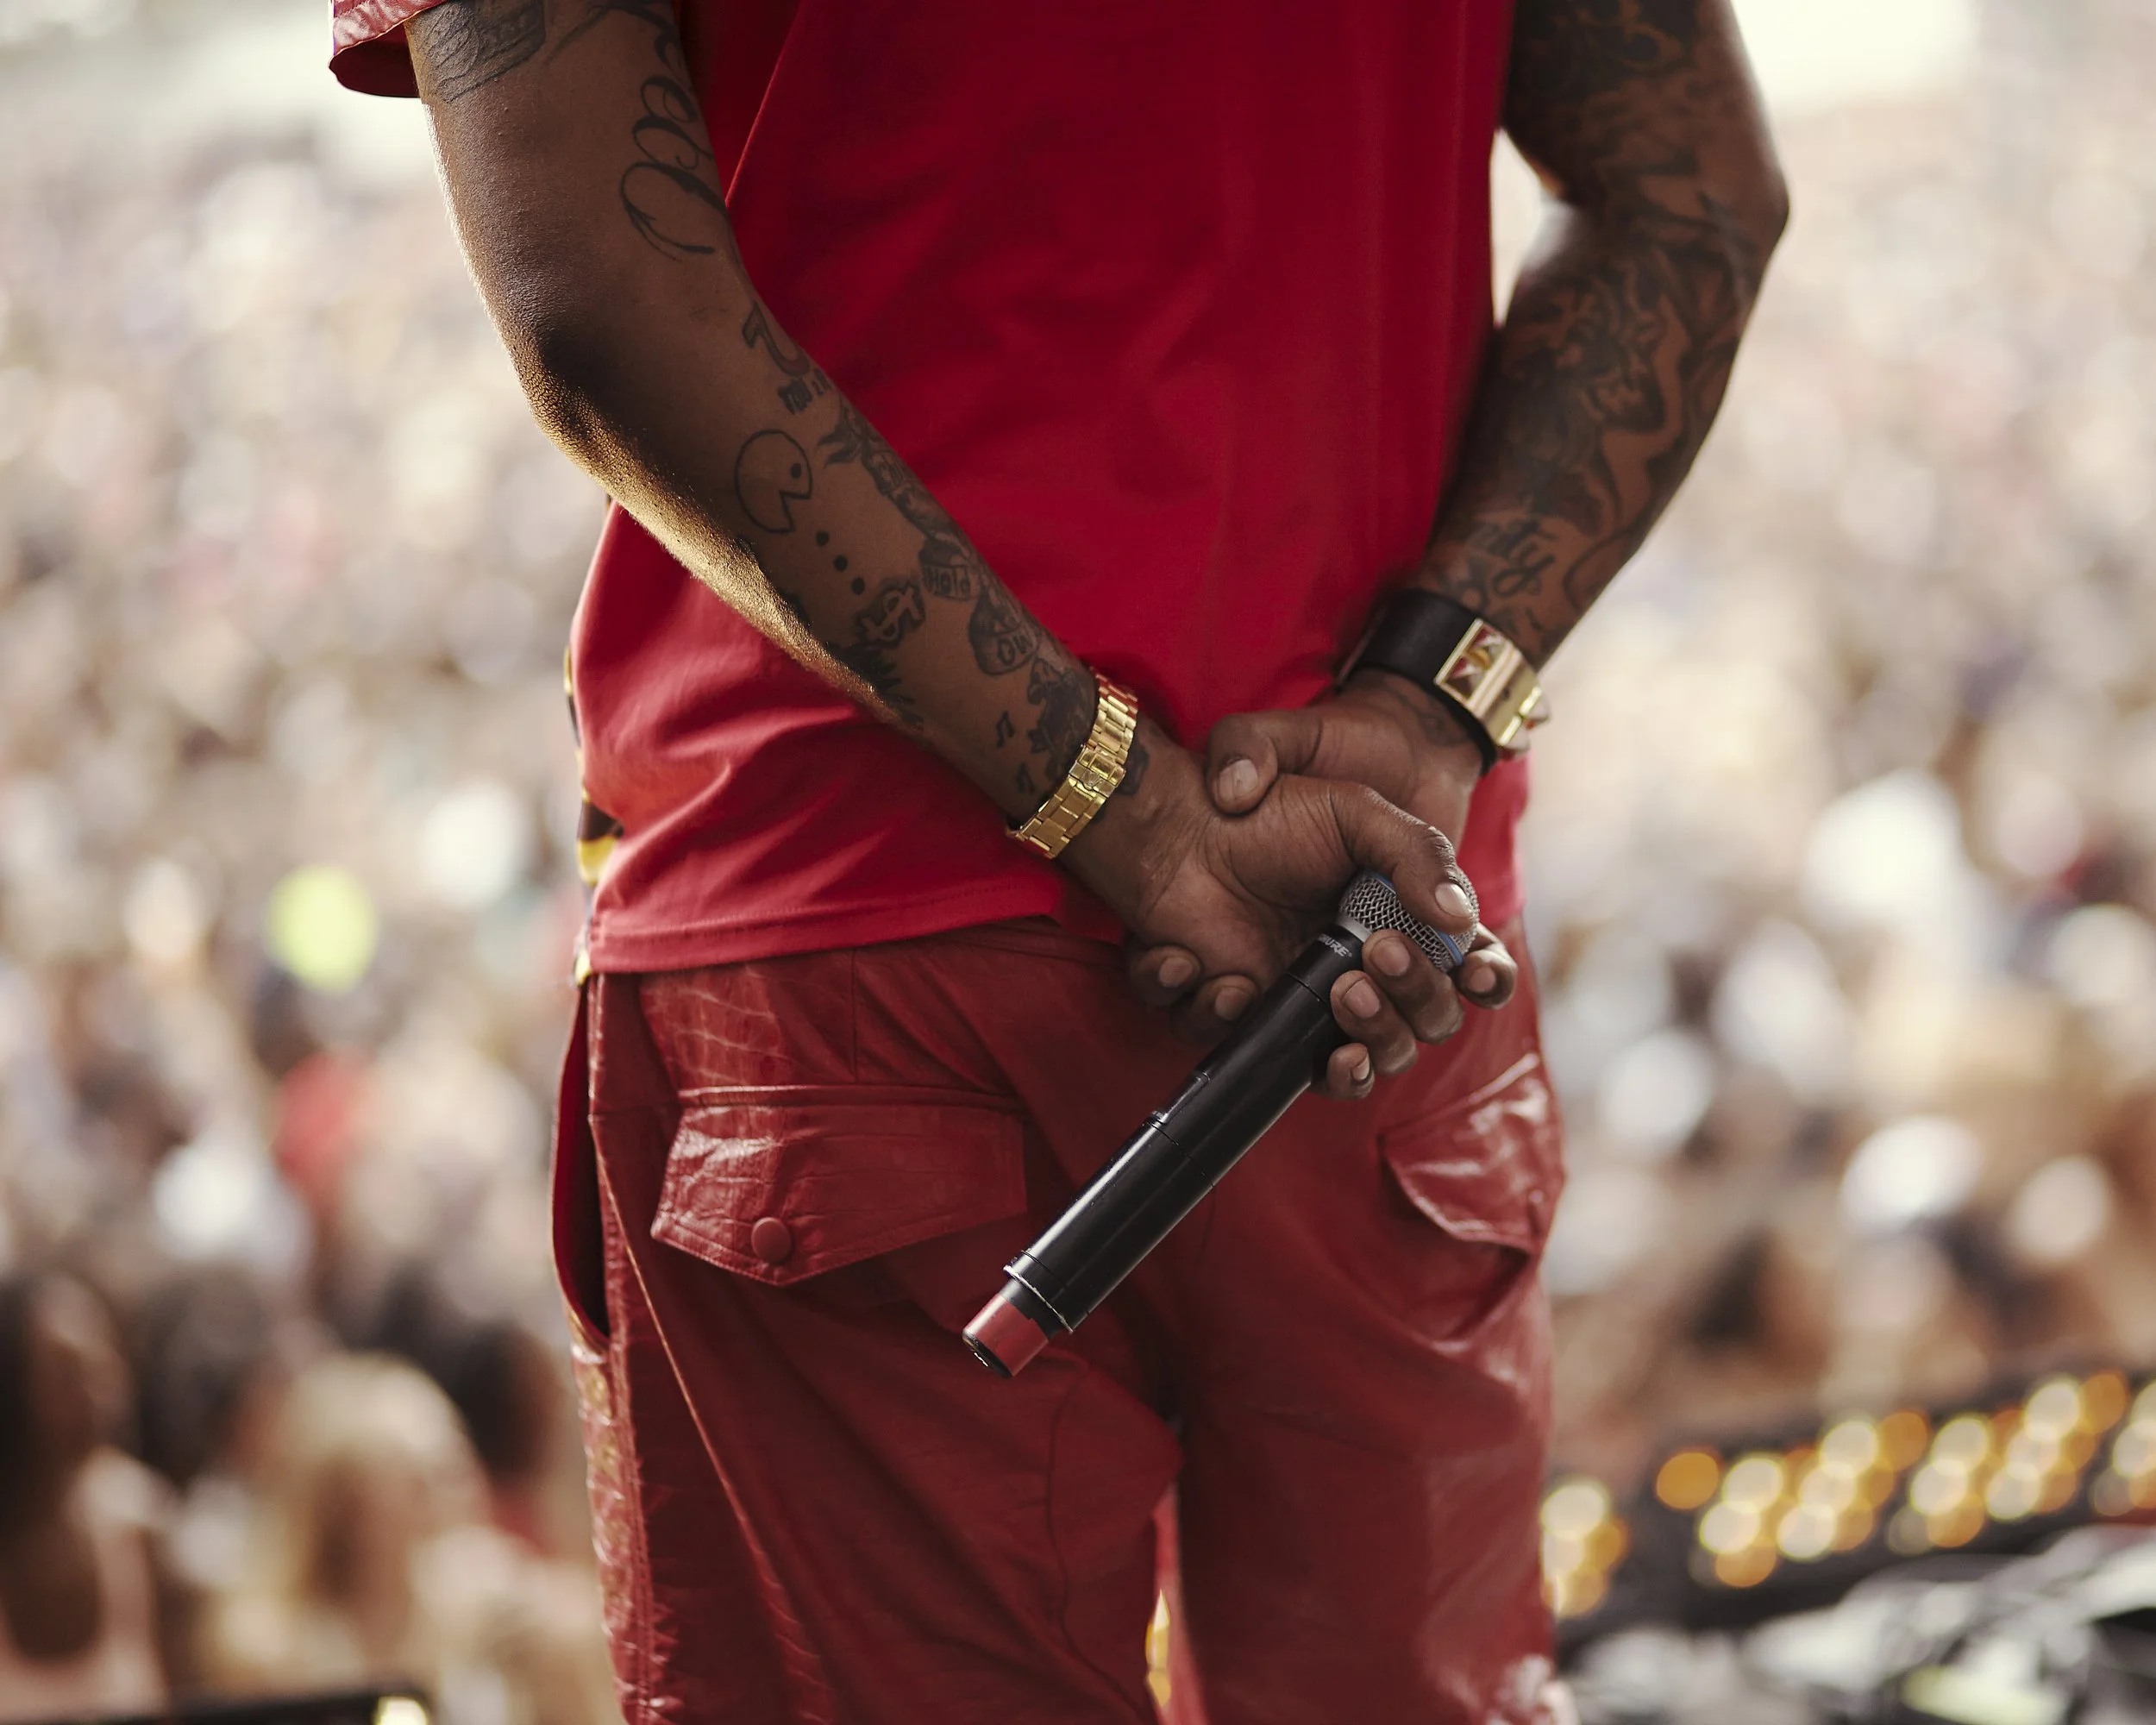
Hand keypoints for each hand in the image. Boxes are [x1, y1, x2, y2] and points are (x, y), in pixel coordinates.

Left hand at [1062, 720, 1508, 1099]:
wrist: (1183, 836)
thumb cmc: (1273, 818)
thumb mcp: (1356, 814)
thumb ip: (1416, 855)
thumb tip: (1459, 921)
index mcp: (1407, 924)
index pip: (1473, 970)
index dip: (1487, 978)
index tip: (1477, 973)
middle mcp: (1371, 974)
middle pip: (1427, 1024)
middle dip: (1416, 999)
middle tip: (1376, 956)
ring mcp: (1317, 1008)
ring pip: (1364, 1066)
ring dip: (1367, 1042)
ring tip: (1340, 991)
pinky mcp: (1260, 1028)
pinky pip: (1276, 1067)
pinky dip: (1265, 1039)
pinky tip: (1224, 982)